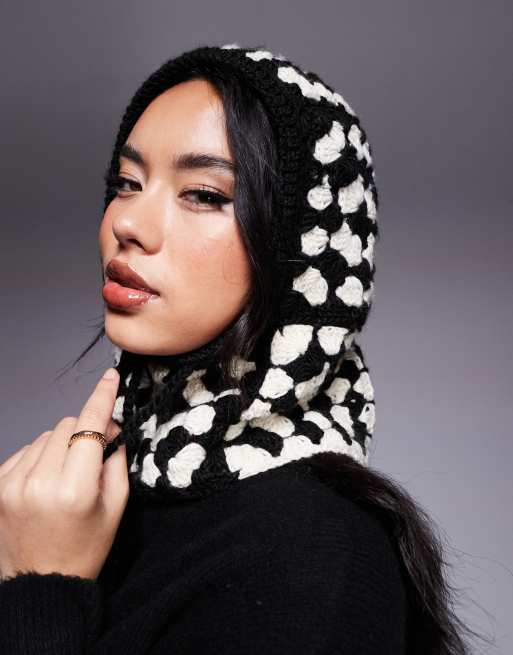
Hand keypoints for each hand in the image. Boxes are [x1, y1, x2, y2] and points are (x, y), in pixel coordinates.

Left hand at [0, 368, 127, 581]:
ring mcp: (13, 482)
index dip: (102, 398)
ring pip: (46, 435)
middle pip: (67, 425)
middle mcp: (40, 481)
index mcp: (75, 489)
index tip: (110, 378)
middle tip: (92, 455)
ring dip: (61, 444)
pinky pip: (26, 449)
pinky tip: (46, 480)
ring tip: (66, 475)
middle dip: (84, 432)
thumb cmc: (86, 546)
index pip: (89, 426)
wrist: (42, 581)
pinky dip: (40, 456)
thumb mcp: (116, 506)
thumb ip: (116, 460)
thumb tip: (110, 426)